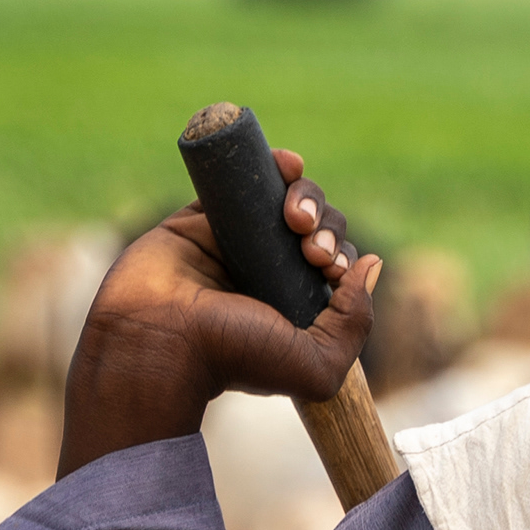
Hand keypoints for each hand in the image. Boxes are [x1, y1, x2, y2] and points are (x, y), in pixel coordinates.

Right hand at [58, 149, 381, 476]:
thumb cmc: (234, 357)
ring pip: (283, 198)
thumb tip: (371, 264)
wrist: (158, 339)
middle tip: (308, 248)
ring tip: (293, 216)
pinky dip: (271, 165)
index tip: (327, 268)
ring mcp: (234, 242)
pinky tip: (288, 163)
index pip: (333, 263)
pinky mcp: (201, 218)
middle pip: (314, 226)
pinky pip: (241, 180)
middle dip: (324, 226)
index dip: (340, 254)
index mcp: (293, 305)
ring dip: (304, 195)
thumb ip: (355, 323)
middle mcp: (266, 272)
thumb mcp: (317, 366)